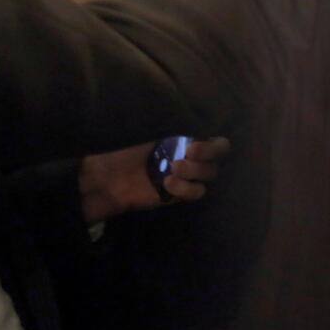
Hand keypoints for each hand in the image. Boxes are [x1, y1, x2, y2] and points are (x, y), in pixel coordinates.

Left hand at [78, 136, 230, 223]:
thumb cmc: (128, 156)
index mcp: (191, 142)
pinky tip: (167, 184)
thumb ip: (176, 138)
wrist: (110, 181)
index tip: (191, 146)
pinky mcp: (181, 196)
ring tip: (172, 170)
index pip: (219, 145)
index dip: (212, 147)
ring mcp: (190, 179)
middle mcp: (195, 160)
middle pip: (217, 160)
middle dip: (204, 157)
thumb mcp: (152, 141)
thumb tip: (197, 132)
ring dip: (194, 172)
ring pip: (209, 176)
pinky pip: (195, 192)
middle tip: (181, 157)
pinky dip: (185, 188)